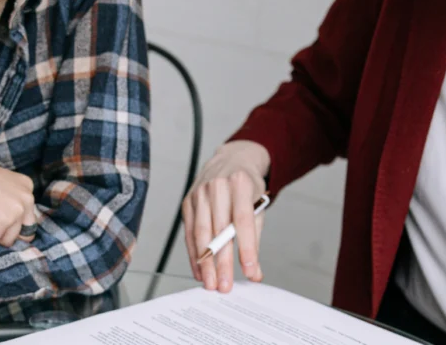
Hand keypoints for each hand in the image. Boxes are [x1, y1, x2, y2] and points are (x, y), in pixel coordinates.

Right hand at [0, 161, 37, 247]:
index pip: (28, 216)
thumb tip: (7, 222)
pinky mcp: (0, 224)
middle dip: (8, 234)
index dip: (12, 222)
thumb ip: (8, 197)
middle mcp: (26, 199)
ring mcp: (15, 212)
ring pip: (6, 240)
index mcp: (26, 186)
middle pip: (25, 232)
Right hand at [182, 140, 269, 292]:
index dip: (246, 246)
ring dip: (205, 262)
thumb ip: (255, 238)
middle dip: (222, 261)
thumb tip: (254, 272)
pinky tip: (200, 270)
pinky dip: (194, 254)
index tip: (250, 270)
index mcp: (240, 183)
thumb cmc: (246, 186)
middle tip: (225, 286)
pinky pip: (189, 232)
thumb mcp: (257, 204)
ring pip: (201, 233)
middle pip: (219, 229)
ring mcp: (199, 192)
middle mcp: (217, 186)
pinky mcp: (188, 201)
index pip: (242, 219)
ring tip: (211, 283)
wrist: (229, 160)